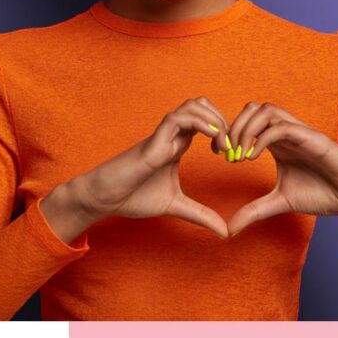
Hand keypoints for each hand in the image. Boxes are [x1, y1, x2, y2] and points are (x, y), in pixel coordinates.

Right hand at [73, 97, 233, 238]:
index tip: (232, 154)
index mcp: (177, 144)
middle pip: (202, 105)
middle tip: (231, 147)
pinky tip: (212, 141)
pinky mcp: (153, 141)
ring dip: (214, 119)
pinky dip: (200, 123)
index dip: (224, 130)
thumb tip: (225, 232)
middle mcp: (172, 135)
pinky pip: (178, 119)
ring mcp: (163, 135)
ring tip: (224, 145)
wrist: (104, 198)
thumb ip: (201, 215)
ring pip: (193, 105)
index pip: (206, 120)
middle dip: (224, 120)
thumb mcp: (176, 206)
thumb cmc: (133, 197)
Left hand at [224, 101, 337, 236]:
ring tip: (241, 155)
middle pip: (252, 108)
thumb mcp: (280, 202)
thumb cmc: (322, 194)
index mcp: (278, 141)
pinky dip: (263, 138)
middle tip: (227, 153)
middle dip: (234, 127)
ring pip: (267, 110)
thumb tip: (229, 230)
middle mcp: (287, 132)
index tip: (219, 155)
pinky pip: (283, 127)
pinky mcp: (313, 139)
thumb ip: (254, 211)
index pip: (247, 120)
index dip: (228, 133)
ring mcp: (300, 132)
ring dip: (247, 129)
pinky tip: (254, 157)